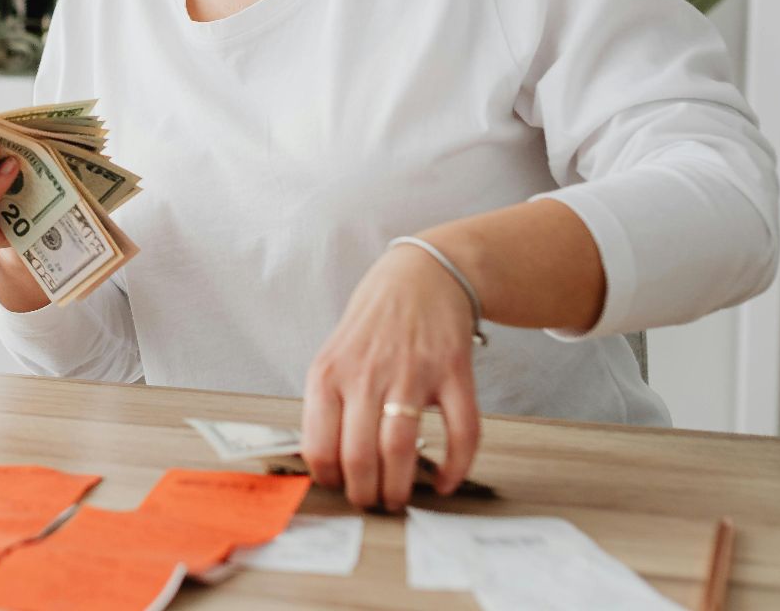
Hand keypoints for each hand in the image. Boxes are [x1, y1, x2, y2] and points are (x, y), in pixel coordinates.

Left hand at [299, 242, 482, 511]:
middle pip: (359, 455)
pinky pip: (460, 431)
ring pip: (401, 449)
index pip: (319, 445)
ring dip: (400, 487)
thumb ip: (327, 402)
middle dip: (365, 494)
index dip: (329, 478)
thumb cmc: (374, 320)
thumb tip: (324, 459)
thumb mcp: (332, 354)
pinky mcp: (453, 372)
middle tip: (372, 503)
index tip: (339, 487)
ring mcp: (412, 372)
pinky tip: (444, 480)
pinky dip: (455, 466)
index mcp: (329, 373)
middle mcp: (367, 374)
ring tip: (399, 499)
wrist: (421, 275)